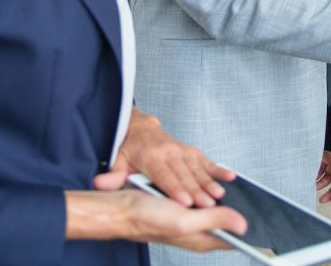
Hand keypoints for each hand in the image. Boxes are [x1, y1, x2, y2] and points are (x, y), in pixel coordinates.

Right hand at [65, 189, 246, 249]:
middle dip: (243, 215)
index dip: (249, 233)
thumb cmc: (148, 217)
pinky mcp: (182, 207)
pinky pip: (203, 200)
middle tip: (263, 202)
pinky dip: (214, 192)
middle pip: (226, 224)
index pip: (232, 240)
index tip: (268, 223)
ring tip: (249, 191)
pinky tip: (222, 182)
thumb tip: (243, 226)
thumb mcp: (185, 218)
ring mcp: (189, 219)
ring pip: (216, 211)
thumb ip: (214, 221)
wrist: (120, 208)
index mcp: (200, 240)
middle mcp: (197, 232)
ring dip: (229, 202)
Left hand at [93, 108, 235, 206]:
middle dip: (197, 190)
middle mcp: (168, 151)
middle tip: (209, 204)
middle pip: (184, 175)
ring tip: (220, 194)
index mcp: (151, 156)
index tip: (186, 202)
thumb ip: (113, 175)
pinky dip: (217, 168)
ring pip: (197, 168)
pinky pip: (204, 159)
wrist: (138, 126)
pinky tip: (230, 176)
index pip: (164, 176)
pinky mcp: (188, 149)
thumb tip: (101, 183)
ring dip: (209, 182)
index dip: (176, 189)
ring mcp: (180, 149)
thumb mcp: (117, 160)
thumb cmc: (128, 148)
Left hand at [316, 131, 330, 203]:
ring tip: (313, 186)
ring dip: (322, 183)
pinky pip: (323, 169)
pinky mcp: (325, 155)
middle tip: (323, 200)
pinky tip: (312, 179)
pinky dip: (318, 175)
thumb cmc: (326, 134)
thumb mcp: (330, 152)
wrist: (316, 121)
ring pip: (330, 176)